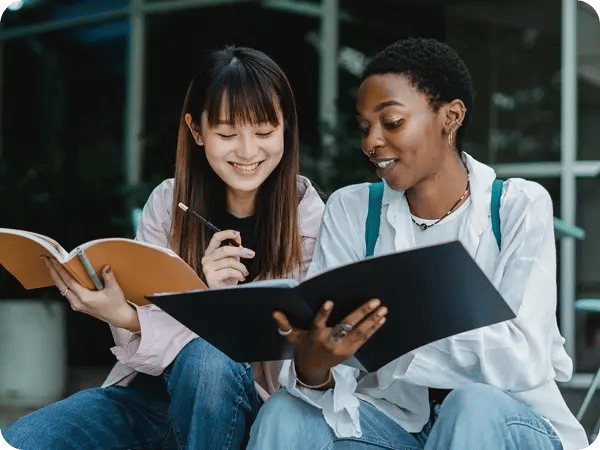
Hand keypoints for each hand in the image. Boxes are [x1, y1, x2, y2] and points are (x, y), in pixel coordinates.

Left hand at [42, 256, 139, 331]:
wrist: (119, 317)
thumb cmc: (116, 306)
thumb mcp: (114, 289)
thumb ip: (109, 277)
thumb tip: (105, 267)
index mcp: (84, 298)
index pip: (68, 282)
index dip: (60, 270)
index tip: (54, 261)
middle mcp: (77, 302)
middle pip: (60, 285)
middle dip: (52, 272)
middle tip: (47, 260)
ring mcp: (77, 305)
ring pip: (62, 289)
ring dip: (56, 277)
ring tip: (53, 266)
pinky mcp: (78, 305)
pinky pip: (67, 292)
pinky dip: (63, 283)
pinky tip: (63, 277)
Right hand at [201, 230, 255, 288]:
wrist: (225, 292)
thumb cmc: (228, 276)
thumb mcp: (233, 260)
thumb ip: (234, 248)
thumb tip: (237, 236)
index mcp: (210, 252)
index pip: (216, 238)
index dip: (226, 233)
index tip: (237, 233)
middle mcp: (207, 259)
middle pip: (225, 249)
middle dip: (241, 251)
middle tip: (251, 254)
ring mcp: (208, 268)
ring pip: (229, 261)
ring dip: (241, 267)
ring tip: (245, 272)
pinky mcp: (211, 277)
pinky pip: (229, 271)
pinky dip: (239, 274)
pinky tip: (241, 277)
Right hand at [273, 298, 387, 386]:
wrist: (313, 369)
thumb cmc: (303, 347)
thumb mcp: (292, 337)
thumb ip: (285, 325)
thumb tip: (274, 312)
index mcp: (315, 337)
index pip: (318, 324)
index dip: (323, 314)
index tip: (329, 302)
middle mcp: (330, 343)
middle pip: (346, 327)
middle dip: (361, 314)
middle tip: (374, 302)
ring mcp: (342, 348)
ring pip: (359, 333)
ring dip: (372, 320)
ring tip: (383, 309)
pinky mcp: (351, 351)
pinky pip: (364, 339)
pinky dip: (374, 328)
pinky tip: (381, 319)